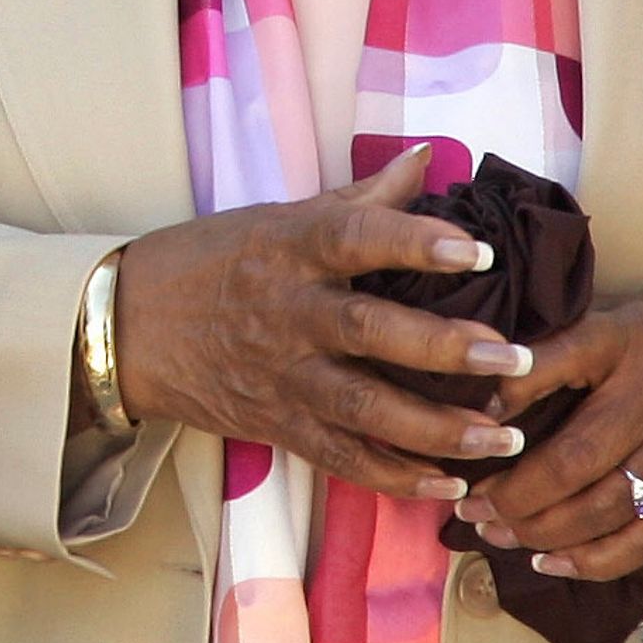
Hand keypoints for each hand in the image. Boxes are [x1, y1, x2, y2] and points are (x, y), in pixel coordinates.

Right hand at [109, 148, 534, 502]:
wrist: (126, 328)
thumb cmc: (209, 261)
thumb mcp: (273, 219)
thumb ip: (358, 199)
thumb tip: (426, 158)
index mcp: (286, 249)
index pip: (352, 237)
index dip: (413, 242)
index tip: (476, 250)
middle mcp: (285, 313)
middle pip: (369, 331)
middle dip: (446, 349)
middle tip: (516, 359)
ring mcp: (280, 375)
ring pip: (364, 407)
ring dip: (438, 428)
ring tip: (505, 438)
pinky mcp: (275, 424)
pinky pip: (341, 458)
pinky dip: (394, 477)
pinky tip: (449, 484)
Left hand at [457, 292, 642, 583]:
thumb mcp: (600, 328)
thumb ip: (543, 360)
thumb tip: (482, 401)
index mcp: (620, 351)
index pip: (552, 373)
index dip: (504, 408)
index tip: (467, 437)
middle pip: (573, 464)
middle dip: (513, 495)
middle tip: (471, 508)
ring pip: (603, 511)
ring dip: (541, 532)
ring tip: (497, 533)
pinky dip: (593, 560)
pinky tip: (551, 562)